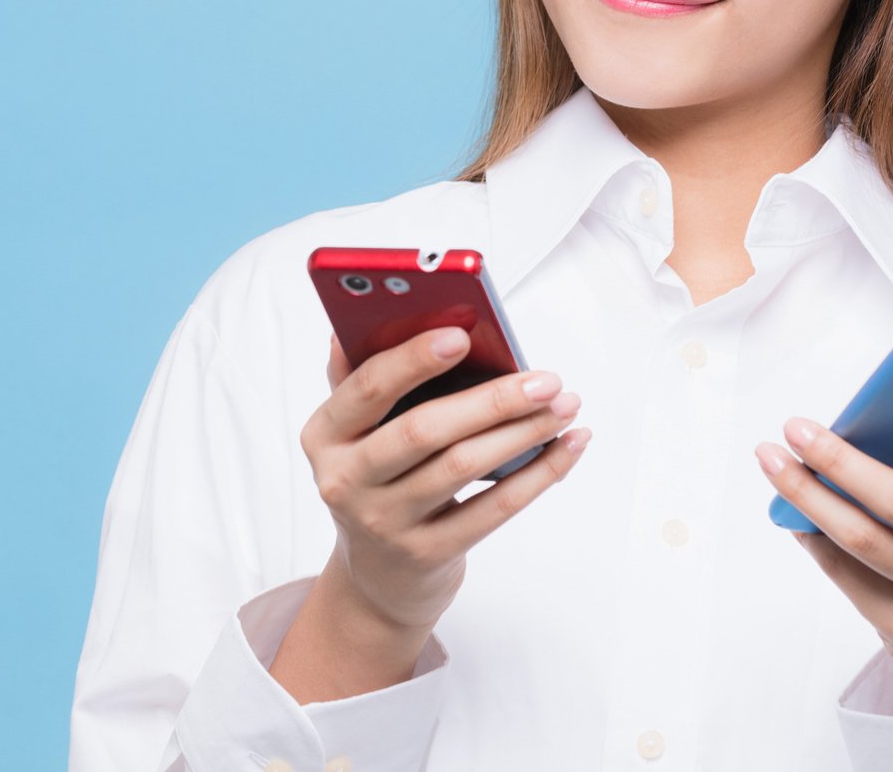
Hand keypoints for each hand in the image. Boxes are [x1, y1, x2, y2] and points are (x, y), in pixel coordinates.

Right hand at [298, 326, 592, 636]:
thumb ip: (361, 375)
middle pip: (424, 430)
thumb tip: (374, 316)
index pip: (367, 388)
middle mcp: (346, 480)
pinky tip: (568, 446)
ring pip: (464, 466)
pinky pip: (495, 509)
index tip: (463, 334)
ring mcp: (386, 522)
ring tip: (565, 406)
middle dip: (492, 400)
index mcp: (324, 435)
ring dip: (524, 431)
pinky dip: (539, 473)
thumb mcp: (355, 431)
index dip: (413, 360)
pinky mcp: (428, 554)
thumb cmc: (375, 479)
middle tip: (545, 379)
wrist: (376, 577)